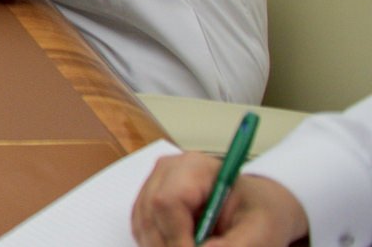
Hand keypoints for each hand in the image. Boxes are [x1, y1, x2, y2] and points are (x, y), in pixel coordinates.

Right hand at [132, 152, 307, 246]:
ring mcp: (152, 188)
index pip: (167, 202)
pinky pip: (145, 235)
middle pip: (150, 218)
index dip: (176, 238)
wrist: (257, 207)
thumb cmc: (262, 212)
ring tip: (200, 246)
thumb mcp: (261, 231)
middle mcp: (165, 174)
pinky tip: (185, 246)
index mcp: (193, 167)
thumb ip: (234, 245)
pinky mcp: (148, 207)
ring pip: (144, 230)